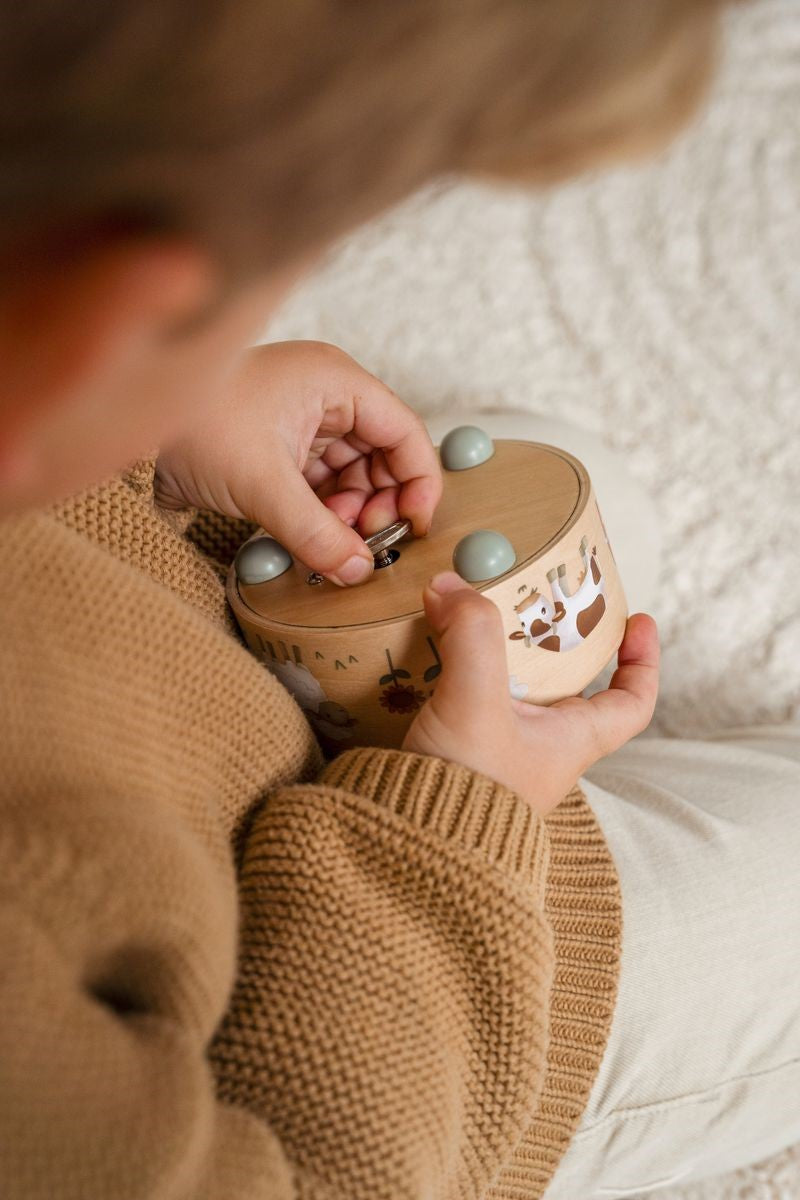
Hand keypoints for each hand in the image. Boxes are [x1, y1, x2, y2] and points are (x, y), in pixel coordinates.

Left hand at [155, 340, 441, 585]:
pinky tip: (315, 541)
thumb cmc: (192, 423)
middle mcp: (325, 396)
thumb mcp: (263, 485)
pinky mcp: (278, 449)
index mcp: (335, 381)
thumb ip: (317, 534)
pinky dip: (323, 515)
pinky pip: (320, 485)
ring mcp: (301, 422)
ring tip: (332, 544)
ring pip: (351, 475)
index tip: (415, 527)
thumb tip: (358, 571)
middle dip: (379, 504)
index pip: (403, 432)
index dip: (418, 482)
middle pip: (382, 456)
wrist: (124, 422)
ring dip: (349, 515)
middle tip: (366, 545)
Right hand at [403, 573, 658, 815]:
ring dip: (494, 653)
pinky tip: (428, 653)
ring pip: (510, 692)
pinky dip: (452, 673)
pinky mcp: (455, 756)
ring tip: (470, 615)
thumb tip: (454, 586)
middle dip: (552, 640)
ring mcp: (497, 756)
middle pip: (565, 686)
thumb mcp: (476, 701)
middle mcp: (540, 750)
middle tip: (533, 600)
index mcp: (570, 741)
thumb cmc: (464, 789)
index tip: (636, 620)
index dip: (642, 661)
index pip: (631, 704)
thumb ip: (472, 636)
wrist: (408, 849)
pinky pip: (465, 703)